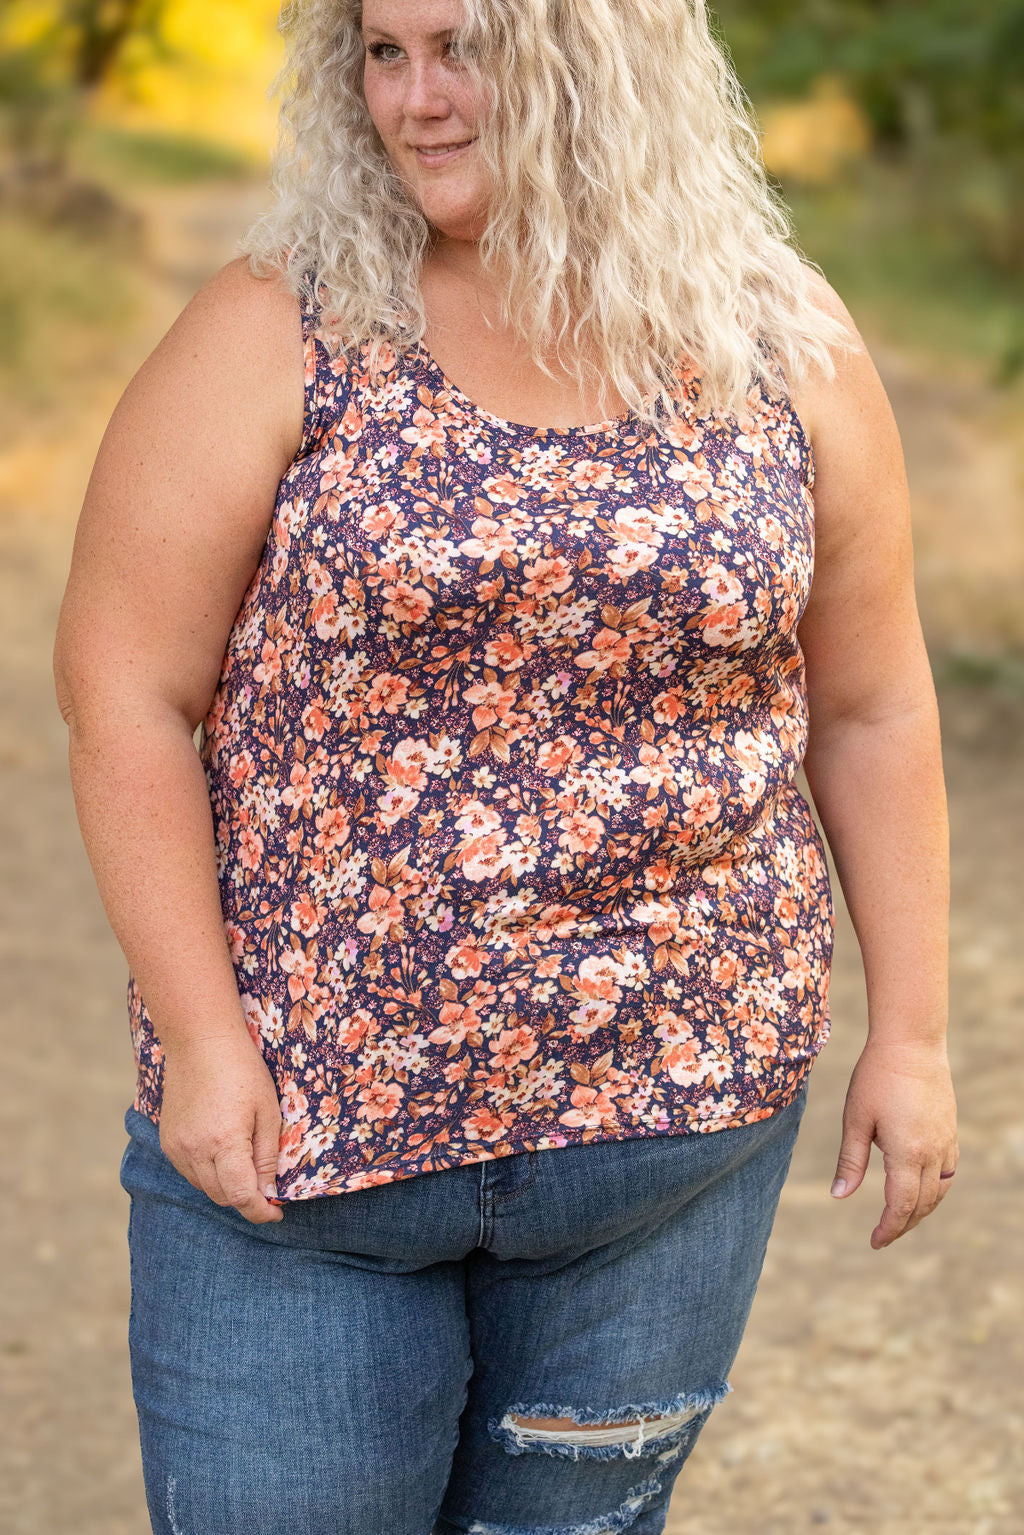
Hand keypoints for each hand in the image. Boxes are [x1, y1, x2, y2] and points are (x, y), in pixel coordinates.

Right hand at [158, 1029, 285, 1224]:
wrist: (200, 1041)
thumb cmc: (242, 1070)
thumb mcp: (267, 1111)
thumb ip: (267, 1156)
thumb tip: (268, 1191)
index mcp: (225, 1143)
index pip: (241, 1197)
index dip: (260, 1211)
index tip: (275, 1213)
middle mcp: (195, 1151)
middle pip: (222, 1197)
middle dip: (245, 1197)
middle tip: (265, 1187)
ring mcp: (176, 1148)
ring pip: (203, 1187)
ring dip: (225, 1185)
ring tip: (244, 1164)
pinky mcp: (167, 1141)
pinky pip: (189, 1171)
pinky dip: (207, 1172)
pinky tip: (221, 1152)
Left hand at [830, 1038, 958, 1248]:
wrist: (911, 1044)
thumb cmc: (876, 1078)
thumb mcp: (856, 1119)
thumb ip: (850, 1161)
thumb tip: (839, 1197)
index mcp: (907, 1153)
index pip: (901, 1206)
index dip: (889, 1228)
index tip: (875, 1242)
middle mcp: (933, 1153)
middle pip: (922, 1204)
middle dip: (903, 1224)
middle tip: (883, 1236)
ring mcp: (946, 1142)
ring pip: (939, 1191)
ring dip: (921, 1210)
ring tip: (900, 1219)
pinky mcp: (951, 1132)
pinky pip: (949, 1172)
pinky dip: (935, 1189)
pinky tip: (920, 1189)